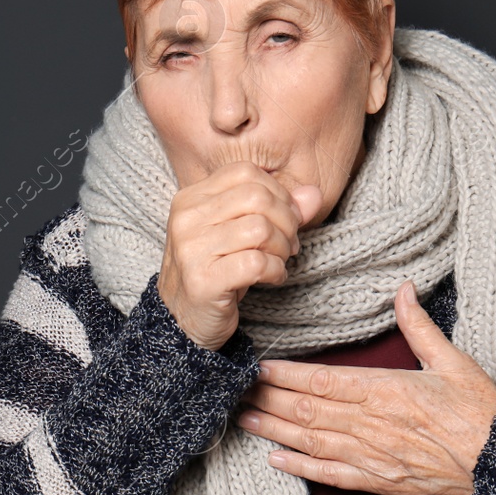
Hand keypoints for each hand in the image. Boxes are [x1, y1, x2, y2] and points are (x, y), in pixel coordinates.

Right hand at [157, 161, 322, 350]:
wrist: (181, 322)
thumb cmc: (214, 271)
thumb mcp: (241, 233)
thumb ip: (278, 209)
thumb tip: (314, 193)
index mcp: (190, 199)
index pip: (245, 173)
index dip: (278, 193)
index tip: (286, 218)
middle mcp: (186, 219)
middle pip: (257, 198)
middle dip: (286, 221)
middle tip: (289, 244)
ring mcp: (191, 250)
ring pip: (260, 229)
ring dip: (282, 249)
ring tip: (279, 261)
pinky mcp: (202, 281)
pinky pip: (257, 264)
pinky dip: (276, 271)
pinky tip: (272, 278)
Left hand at [234, 280, 495, 494]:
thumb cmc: (481, 414)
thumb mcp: (454, 361)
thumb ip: (420, 326)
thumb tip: (402, 288)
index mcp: (387, 391)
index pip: (323, 380)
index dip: (286, 374)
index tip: (259, 366)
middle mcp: (372, 425)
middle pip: (308, 409)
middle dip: (269, 398)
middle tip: (236, 389)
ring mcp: (373, 457)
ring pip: (311, 441)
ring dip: (274, 429)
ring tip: (243, 418)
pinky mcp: (379, 482)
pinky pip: (332, 476)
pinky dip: (300, 468)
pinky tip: (274, 459)